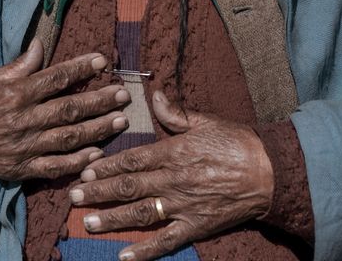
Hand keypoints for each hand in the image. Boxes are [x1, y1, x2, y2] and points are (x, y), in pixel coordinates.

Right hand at [0, 39, 129, 180]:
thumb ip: (18, 65)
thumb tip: (41, 45)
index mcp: (16, 93)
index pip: (56, 78)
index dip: (82, 68)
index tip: (102, 60)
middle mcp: (23, 120)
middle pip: (70, 108)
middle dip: (100, 101)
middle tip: (123, 94)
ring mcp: (24, 147)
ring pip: (69, 138)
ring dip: (98, 130)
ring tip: (120, 121)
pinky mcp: (20, 169)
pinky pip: (54, 168)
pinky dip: (77, 163)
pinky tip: (97, 155)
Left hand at [69, 90, 273, 260]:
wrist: (268, 172)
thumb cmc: (237, 142)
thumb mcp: (205, 120)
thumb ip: (175, 112)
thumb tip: (154, 96)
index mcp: (174, 151)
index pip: (132, 160)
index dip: (106, 166)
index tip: (85, 170)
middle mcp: (173, 179)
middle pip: (129, 187)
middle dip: (99, 192)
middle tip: (74, 197)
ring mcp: (183, 205)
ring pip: (140, 213)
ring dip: (112, 218)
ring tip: (88, 222)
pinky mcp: (195, 226)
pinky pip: (166, 241)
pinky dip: (144, 252)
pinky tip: (123, 257)